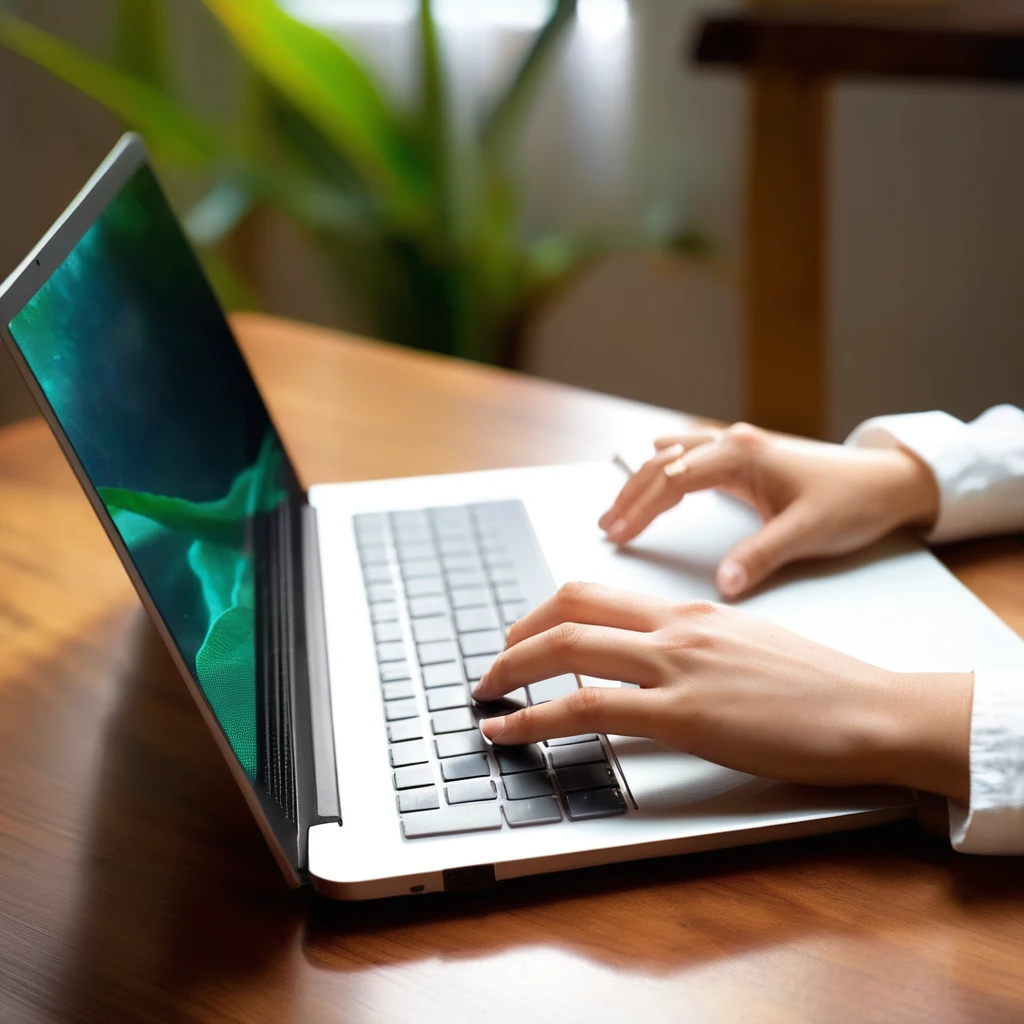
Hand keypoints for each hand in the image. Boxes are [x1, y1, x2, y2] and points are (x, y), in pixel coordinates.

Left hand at [473, 583, 971, 801]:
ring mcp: (677, 666)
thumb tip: (653, 662)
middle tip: (493, 667)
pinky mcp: (684, 715)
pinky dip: (535, 719)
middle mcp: (675, 627)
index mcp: (690, 611)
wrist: (872, 710)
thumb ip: (693, 647)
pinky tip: (510, 733)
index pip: (595, 595)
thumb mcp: (746, 647)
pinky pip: (588, 709)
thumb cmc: (819, 686)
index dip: (545, 614)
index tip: (522, 639)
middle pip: (569, 609)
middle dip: (516, 637)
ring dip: (511, 671)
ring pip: (568, 649)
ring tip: (485, 696)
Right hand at [599, 423, 939, 597]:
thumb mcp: (806, 533)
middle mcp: (734, 444)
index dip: (640, 507)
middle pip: (663, 464)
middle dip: (630, 496)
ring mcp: (739, 446)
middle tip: (607, 529)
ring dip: (643, 482)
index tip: (617, 535)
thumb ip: (759, 557)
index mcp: (741, 457)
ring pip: (673, 456)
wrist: (889, 481)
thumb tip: (722, 586)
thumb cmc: (852, 501)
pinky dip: (665, 470)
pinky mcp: (746, 455)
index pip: (672, 479)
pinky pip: (690, 454)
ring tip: (618, 511)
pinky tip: (654, 474)